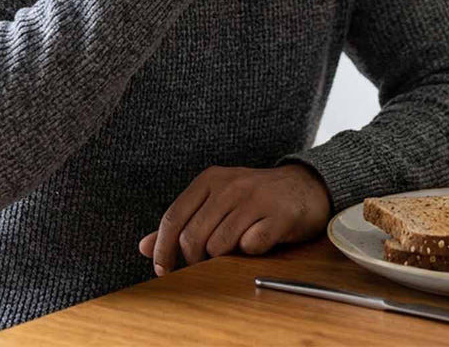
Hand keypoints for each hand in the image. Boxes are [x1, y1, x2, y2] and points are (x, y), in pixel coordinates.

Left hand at [138, 164, 331, 275]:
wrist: (304, 187)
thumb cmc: (253, 198)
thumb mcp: (215, 201)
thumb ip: (181, 222)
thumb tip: (144, 246)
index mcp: (210, 179)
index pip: (173, 217)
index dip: (163, 250)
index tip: (164, 269)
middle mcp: (230, 185)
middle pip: (193, 236)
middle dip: (194, 260)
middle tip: (205, 263)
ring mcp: (255, 198)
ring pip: (219, 245)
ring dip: (224, 257)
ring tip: (235, 247)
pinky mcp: (278, 214)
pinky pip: (251, 246)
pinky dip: (250, 252)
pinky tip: (258, 241)